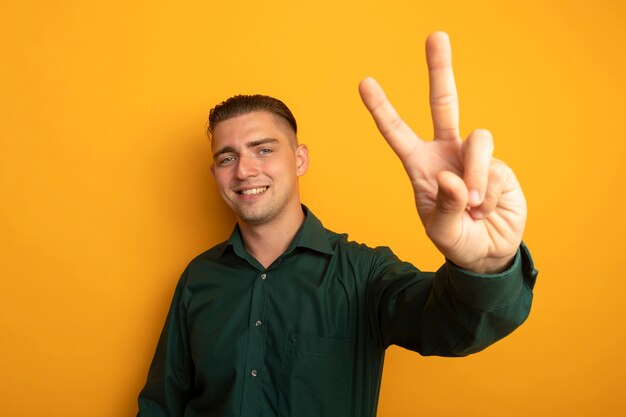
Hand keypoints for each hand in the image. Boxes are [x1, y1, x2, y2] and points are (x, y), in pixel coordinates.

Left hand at [359, 32, 525, 273]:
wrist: (488, 253)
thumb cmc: (456, 240)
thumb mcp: (440, 230)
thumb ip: (443, 206)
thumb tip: (453, 179)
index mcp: (420, 165)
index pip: (397, 132)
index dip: (382, 108)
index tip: (365, 82)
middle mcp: (446, 153)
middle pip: (444, 104)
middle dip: (440, 70)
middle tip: (435, 36)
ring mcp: (473, 157)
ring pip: (478, 140)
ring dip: (475, 175)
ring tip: (474, 206)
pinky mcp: (499, 166)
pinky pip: (494, 168)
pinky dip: (489, 193)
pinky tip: (487, 209)